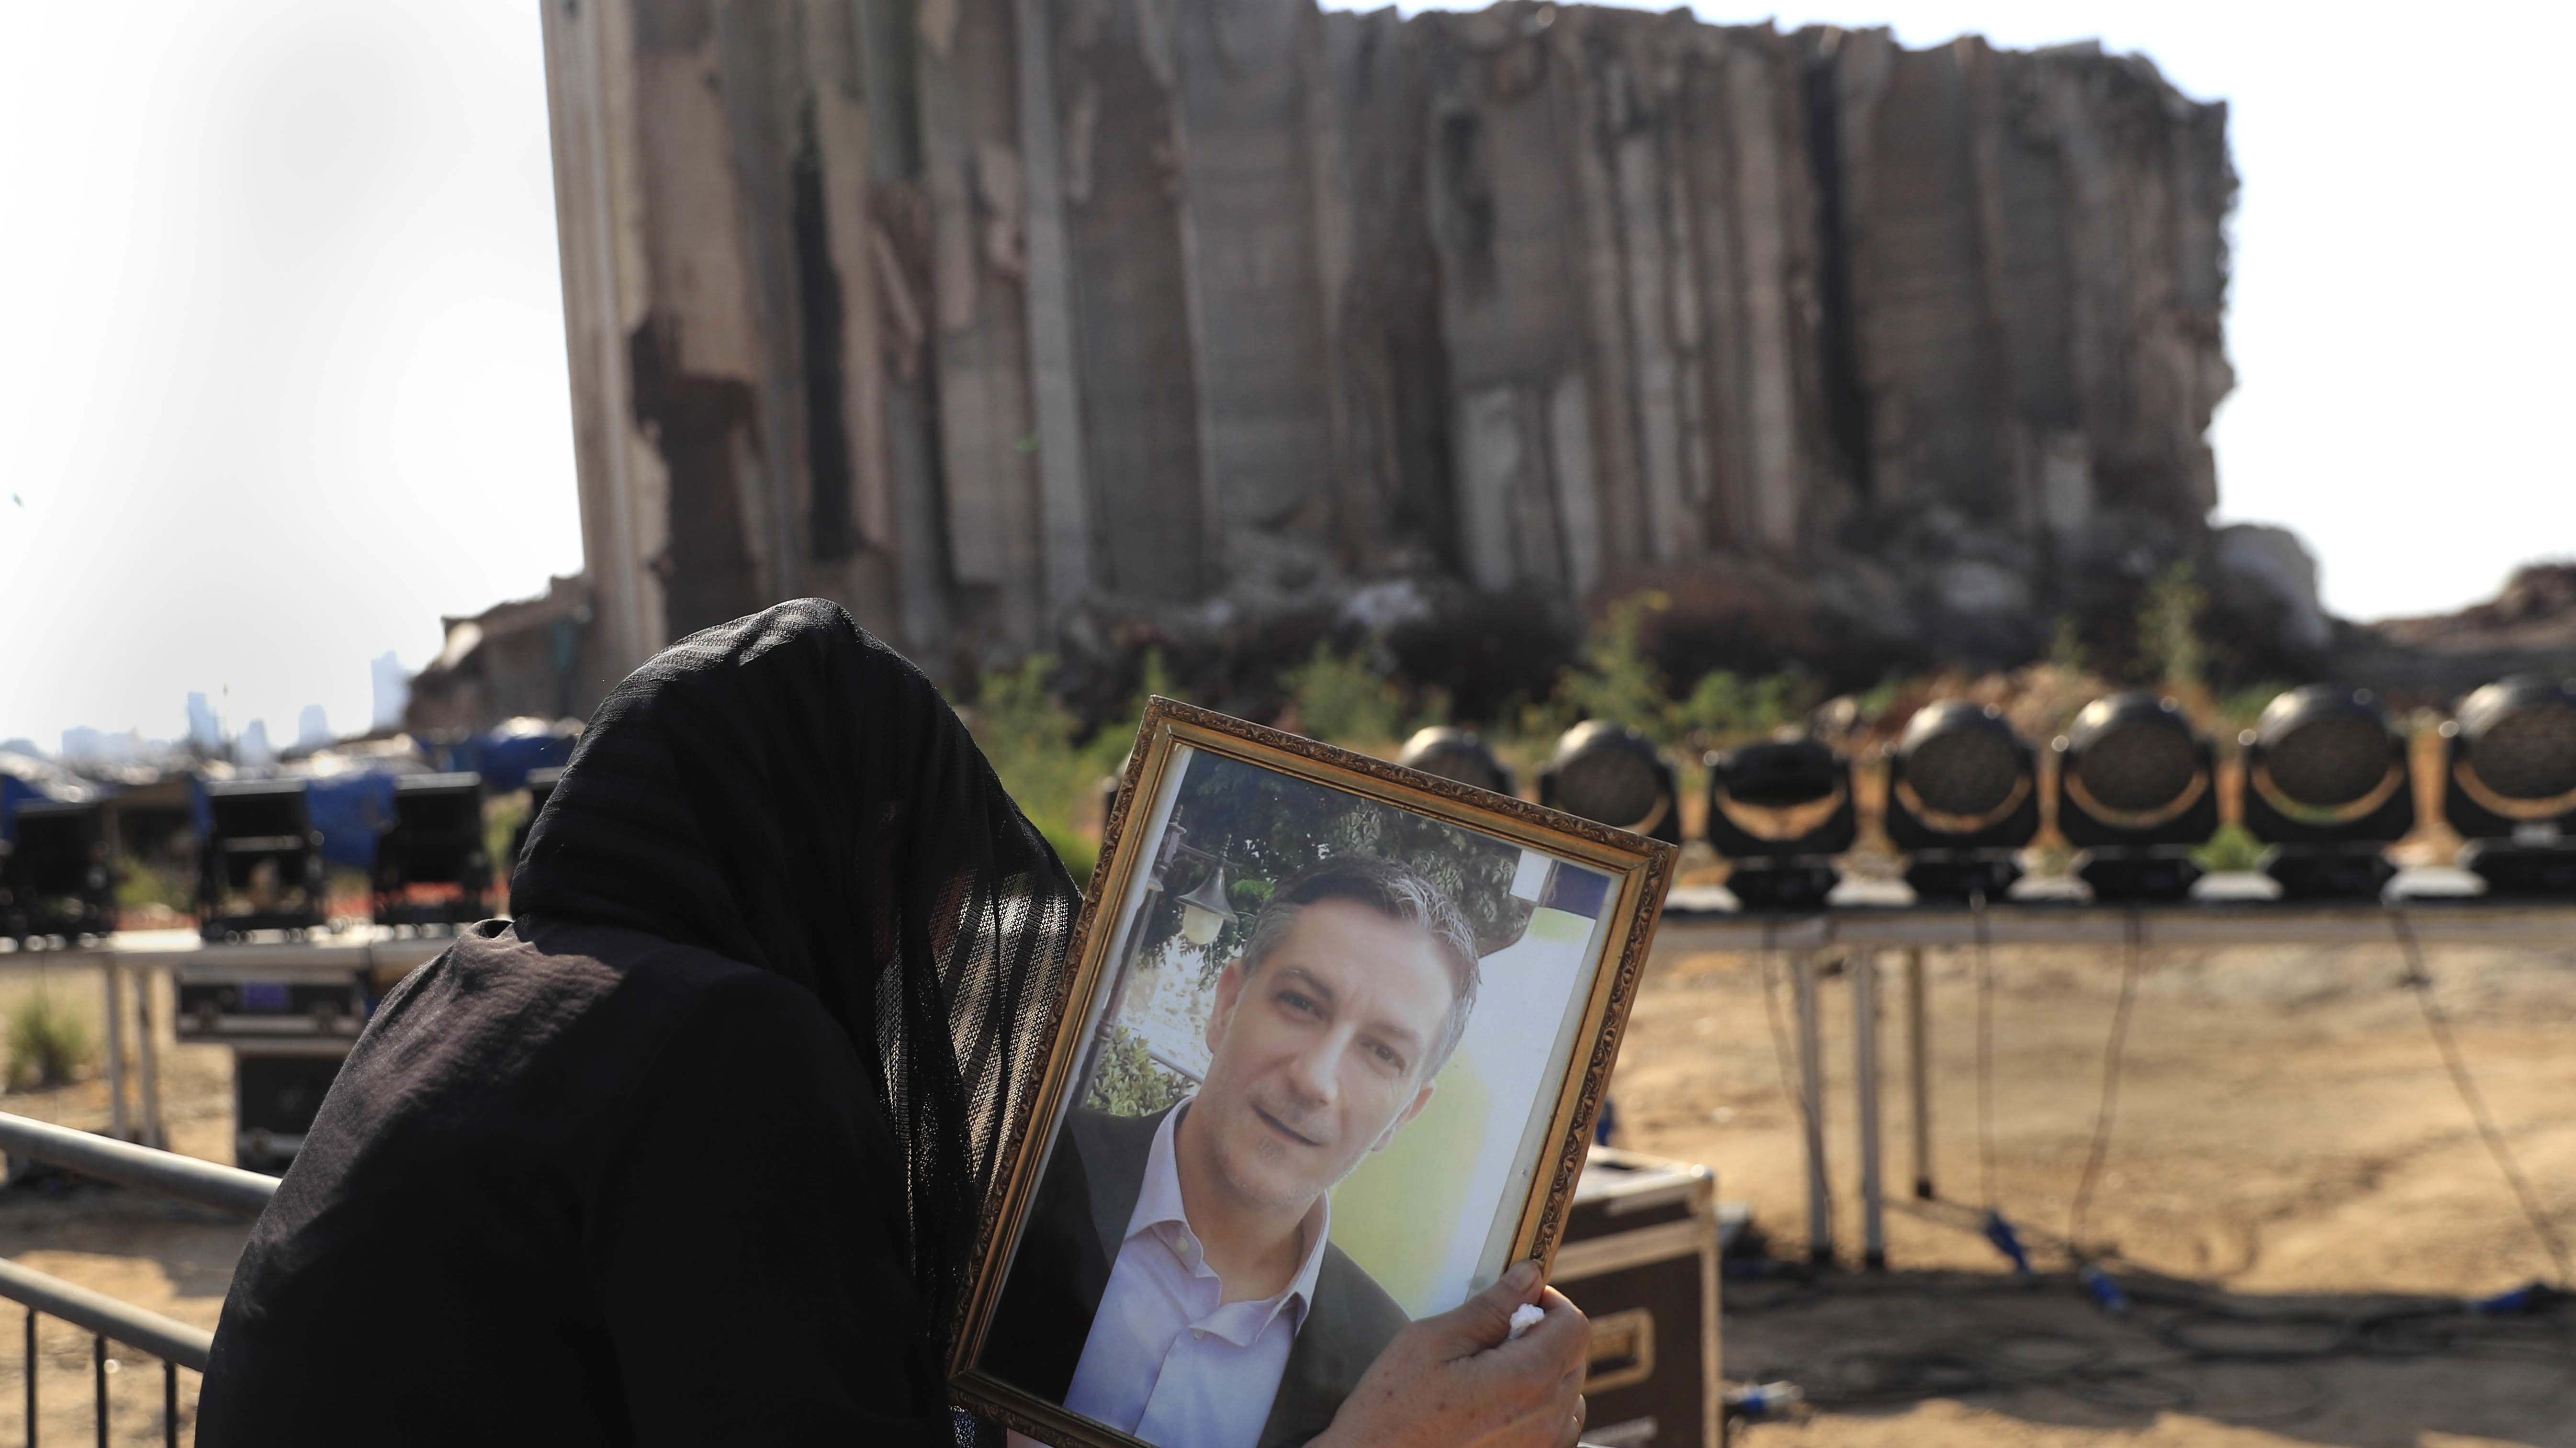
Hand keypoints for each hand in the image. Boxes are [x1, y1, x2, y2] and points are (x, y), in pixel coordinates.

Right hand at [1309, 1260, 1589, 1447]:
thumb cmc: (1393, 1408)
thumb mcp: (1432, 1342)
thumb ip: (1490, 1308)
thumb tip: (1529, 1277)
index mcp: (1527, 1380)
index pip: (1574, 1326)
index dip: (1549, 1303)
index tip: (1516, 1303)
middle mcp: (1547, 1419)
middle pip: (1574, 1357)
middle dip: (1543, 1336)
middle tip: (1492, 1338)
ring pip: (1569, 1392)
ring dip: (1544, 1373)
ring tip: (1492, 1375)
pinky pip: (1558, 1427)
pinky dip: (1540, 1408)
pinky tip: (1497, 1405)